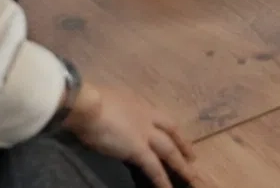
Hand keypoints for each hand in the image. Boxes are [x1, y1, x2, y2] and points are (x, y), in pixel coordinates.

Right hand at [64, 82, 196, 187]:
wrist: (86, 104)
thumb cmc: (89, 100)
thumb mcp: (108, 101)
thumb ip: (116, 111)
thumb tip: (114, 117)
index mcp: (138, 104)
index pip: (160, 117)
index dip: (170, 128)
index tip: (177, 136)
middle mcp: (146, 116)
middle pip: (171, 131)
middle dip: (183, 144)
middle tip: (193, 157)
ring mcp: (144, 133)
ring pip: (169, 150)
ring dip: (181, 165)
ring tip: (191, 177)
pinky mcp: (138, 149)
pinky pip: (154, 168)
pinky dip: (162, 180)